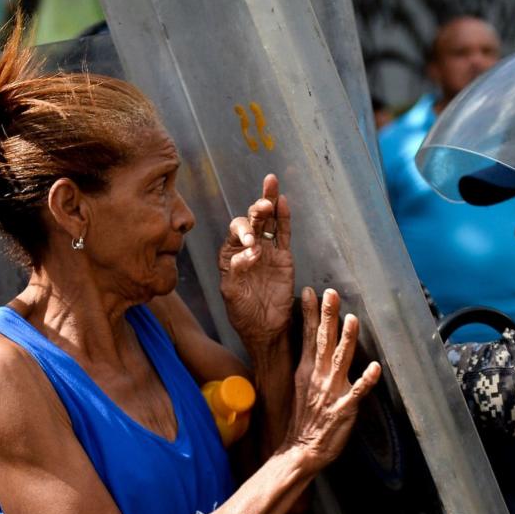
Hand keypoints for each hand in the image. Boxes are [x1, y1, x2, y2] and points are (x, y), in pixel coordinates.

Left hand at [219, 174, 294, 349]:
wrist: (265, 329)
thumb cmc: (243, 314)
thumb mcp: (232, 294)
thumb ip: (236, 271)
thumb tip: (249, 251)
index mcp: (230, 255)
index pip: (235, 232)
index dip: (243, 232)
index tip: (252, 245)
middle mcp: (248, 248)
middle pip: (252, 220)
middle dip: (257, 210)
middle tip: (263, 204)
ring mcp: (267, 251)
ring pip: (268, 222)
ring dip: (269, 203)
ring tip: (271, 185)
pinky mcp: (284, 258)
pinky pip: (284, 234)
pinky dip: (284, 218)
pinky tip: (283, 201)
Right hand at [283, 288, 381, 472]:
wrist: (301, 450)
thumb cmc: (304, 419)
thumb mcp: (300, 385)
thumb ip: (309, 363)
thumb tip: (313, 342)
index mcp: (307, 370)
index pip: (308, 336)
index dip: (310, 313)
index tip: (310, 292)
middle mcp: (318, 377)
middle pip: (323, 341)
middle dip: (327, 316)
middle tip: (331, 294)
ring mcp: (331, 392)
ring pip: (340, 361)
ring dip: (346, 340)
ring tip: (352, 320)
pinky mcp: (344, 409)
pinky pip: (357, 392)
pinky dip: (365, 380)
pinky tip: (375, 368)